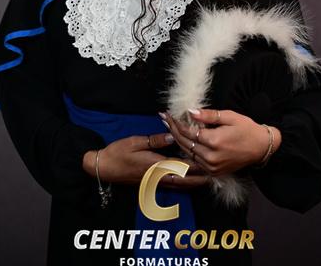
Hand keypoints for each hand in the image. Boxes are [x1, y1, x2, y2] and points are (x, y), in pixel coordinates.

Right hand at [82, 132, 209, 188]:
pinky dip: (183, 183)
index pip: (181, 166)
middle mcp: (158, 177)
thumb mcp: (135, 142)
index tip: (210, 162)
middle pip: (184, 180)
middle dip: (200, 177)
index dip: (196, 165)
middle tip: (215, 174)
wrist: (105, 168)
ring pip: (179, 184)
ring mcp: (155, 182)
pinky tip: (189, 180)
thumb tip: (172, 135)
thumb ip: (155, 140)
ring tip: (208, 178)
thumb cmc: (119, 153)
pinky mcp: (152, 183)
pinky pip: (172, 185)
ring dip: (194, 182)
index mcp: (156, 166)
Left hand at [164, 109, 281, 175]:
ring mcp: (212, 167)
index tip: (167, 114)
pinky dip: (186, 151)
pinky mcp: (214, 172)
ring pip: (187, 153)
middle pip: (184, 143)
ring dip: (177, 140)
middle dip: (172, 130)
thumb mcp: (229, 116)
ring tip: (169, 127)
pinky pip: (194, 161)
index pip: (187, 132)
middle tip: (164, 119)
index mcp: (214, 142)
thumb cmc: (246, 129)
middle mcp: (211, 157)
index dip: (176, 122)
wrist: (261, 148)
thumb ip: (208, 115)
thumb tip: (190, 112)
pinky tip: (180, 141)